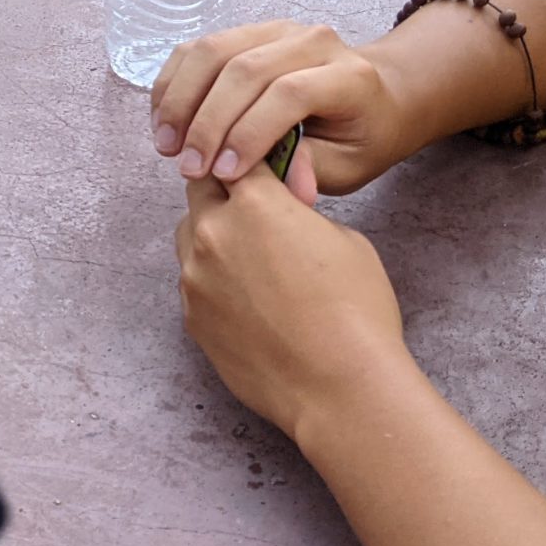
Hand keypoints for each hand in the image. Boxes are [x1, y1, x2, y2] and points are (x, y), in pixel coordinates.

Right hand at [149, 18, 411, 197]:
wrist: (374, 99)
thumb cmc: (359, 139)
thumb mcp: (348, 167)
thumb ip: (307, 168)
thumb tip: (266, 180)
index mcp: (349, 76)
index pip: (289, 93)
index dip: (250, 133)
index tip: (223, 175)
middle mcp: (313, 40)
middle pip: (245, 69)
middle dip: (208, 122)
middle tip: (187, 167)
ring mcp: (277, 29)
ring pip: (213, 50)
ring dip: (181, 99)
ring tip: (167, 145)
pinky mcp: (248, 31)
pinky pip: (198, 48)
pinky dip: (174, 82)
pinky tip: (164, 119)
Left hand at [172, 164, 414, 446]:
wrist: (340, 388)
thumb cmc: (356, 313)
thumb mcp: (345, 240)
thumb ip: (300, 213)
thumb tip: (284, 211)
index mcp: (255, 202)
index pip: (236, 157)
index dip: (250, 161)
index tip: (260, 169)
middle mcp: (214, 233)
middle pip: (201, 190)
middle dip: (223, 192)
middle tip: (252, 210)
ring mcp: (195, 278)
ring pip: (189, 237)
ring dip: (212, 236)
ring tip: (251, 259)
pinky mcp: (191, 318)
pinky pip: (193, 283)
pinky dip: (212, 281)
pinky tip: (248, 301)